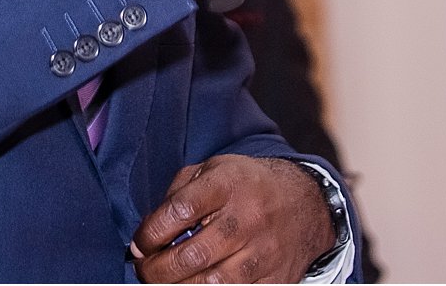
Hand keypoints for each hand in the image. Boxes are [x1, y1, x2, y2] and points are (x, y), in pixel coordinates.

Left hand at [132, 155, 335, 282]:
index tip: (140, 243)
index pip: (178, 212)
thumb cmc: (247, 185)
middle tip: (145, 269)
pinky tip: (196, 284)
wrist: (304, 202)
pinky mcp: (276, 278)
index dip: (150, 233)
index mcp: (228, 184)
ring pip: (212, 284)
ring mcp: (264, 252)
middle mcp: (247, 219)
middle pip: (192, 256)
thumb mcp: (213, 170)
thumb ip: (178, 194)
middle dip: (157, 270)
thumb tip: (148, 233)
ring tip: (167, 281)